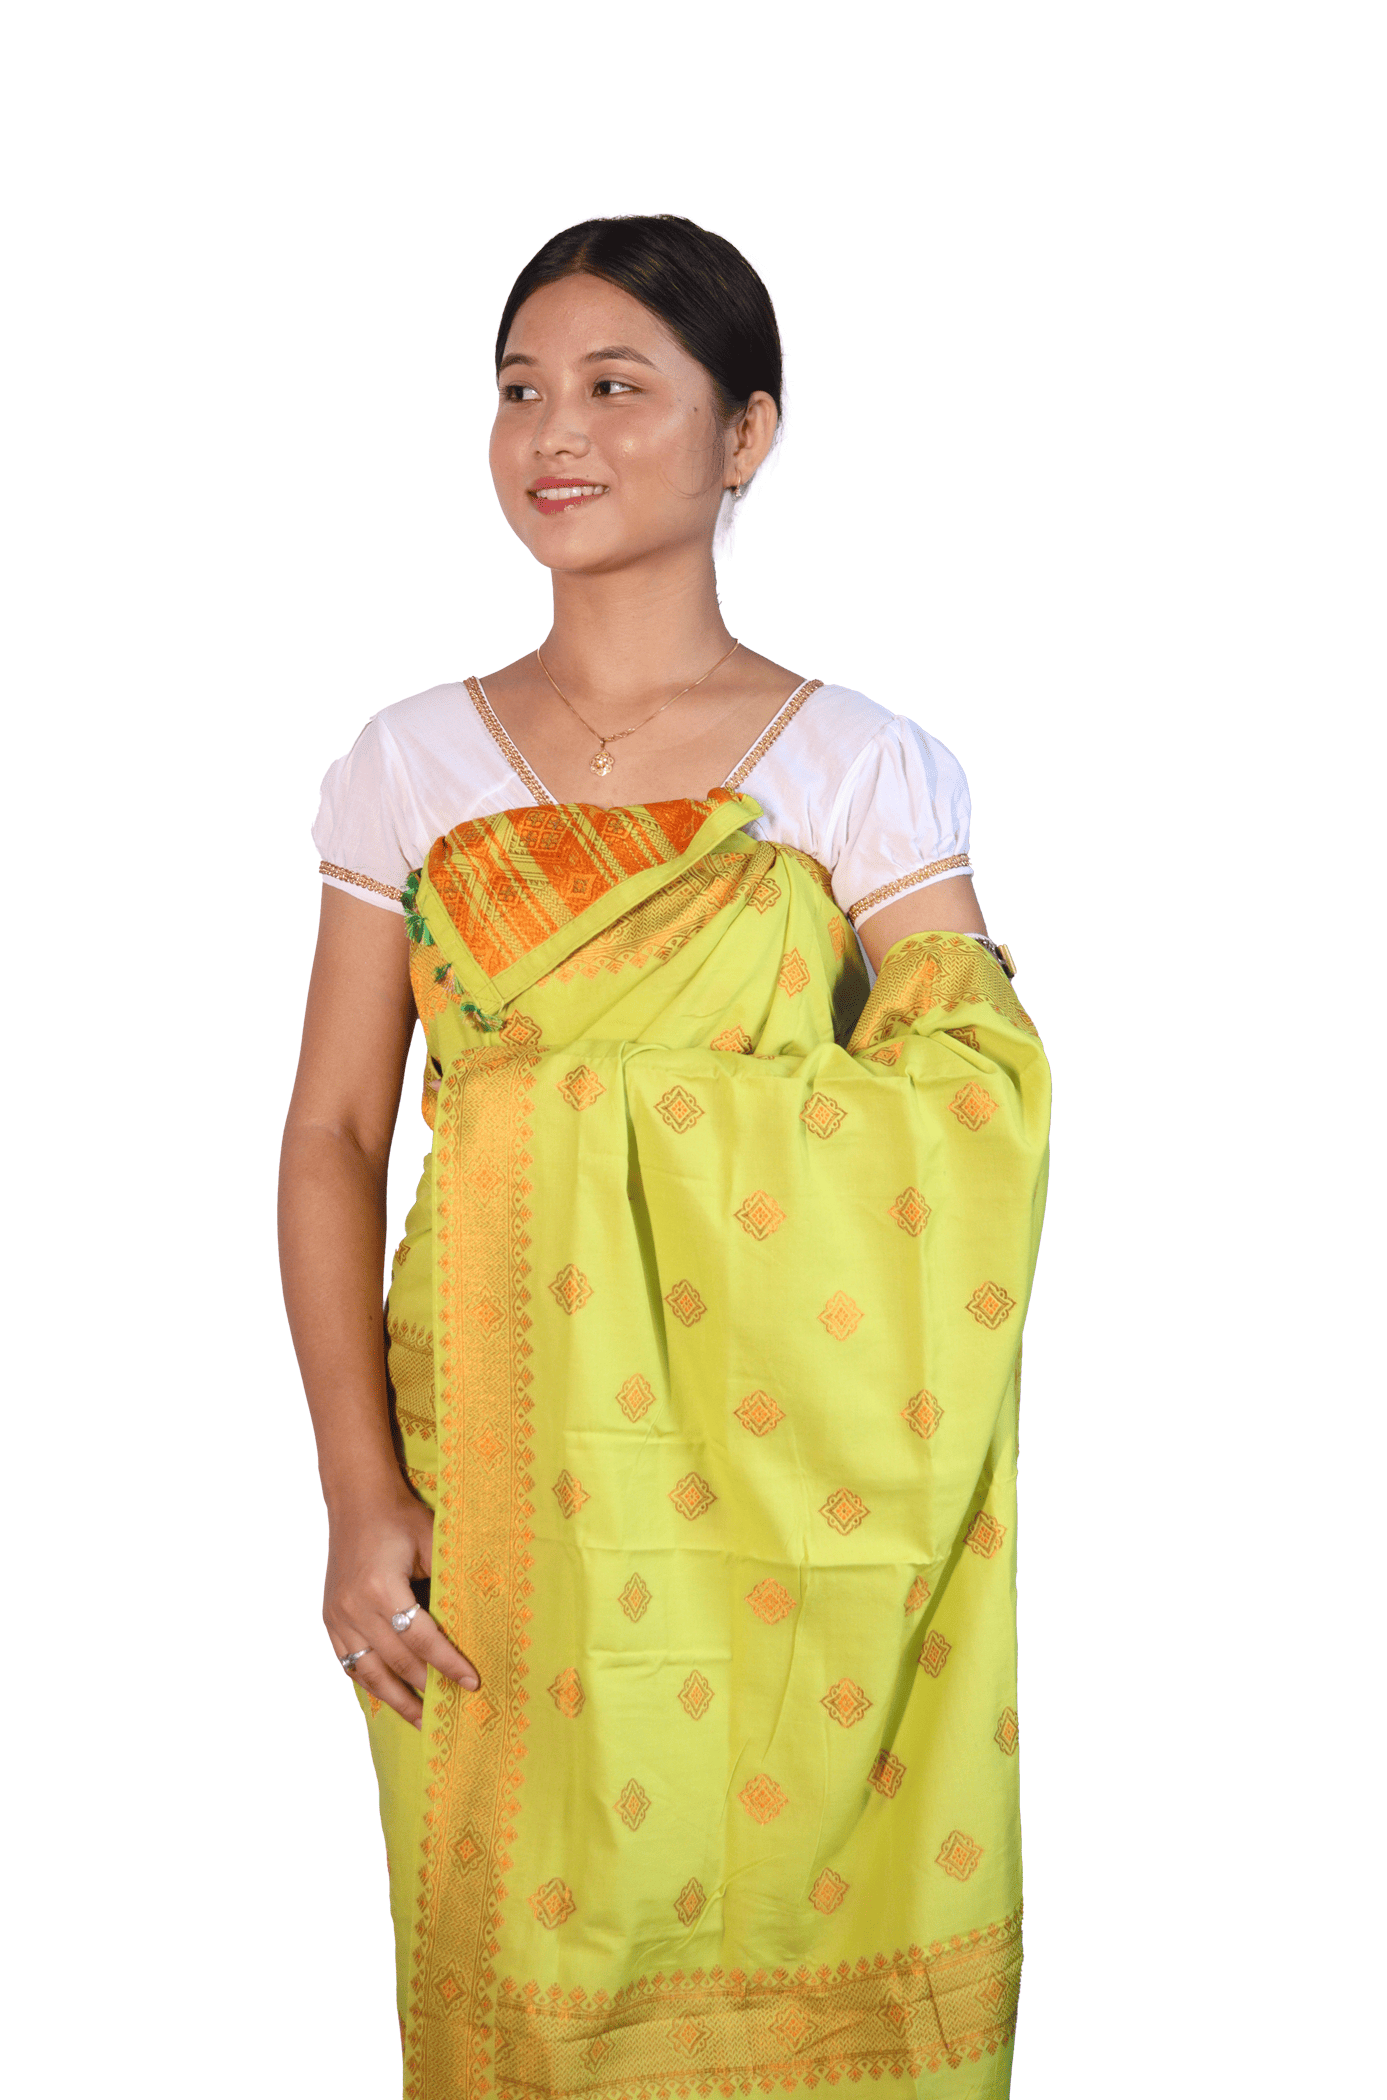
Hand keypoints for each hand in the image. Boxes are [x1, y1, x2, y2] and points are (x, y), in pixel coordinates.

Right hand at [324, 1486, 478, 1727]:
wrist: (358, 1501)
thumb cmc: (401, 1518)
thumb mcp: (433, 1543)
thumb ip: (448, 1583)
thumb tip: (475, 1625)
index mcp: (381, 1588)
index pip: (421, 1639)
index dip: (448, 1663)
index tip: (472, 1682)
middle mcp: (354, 1607)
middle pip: (397, 1661)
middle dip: (428, 1687)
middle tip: (452, 1708)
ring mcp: (337, 1616)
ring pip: (369, 1672)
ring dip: (397, 1699)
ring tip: (422, 1720)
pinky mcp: (330, 1620)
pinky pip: (350, 1663)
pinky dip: (371, 1683)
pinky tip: (390, 1696)